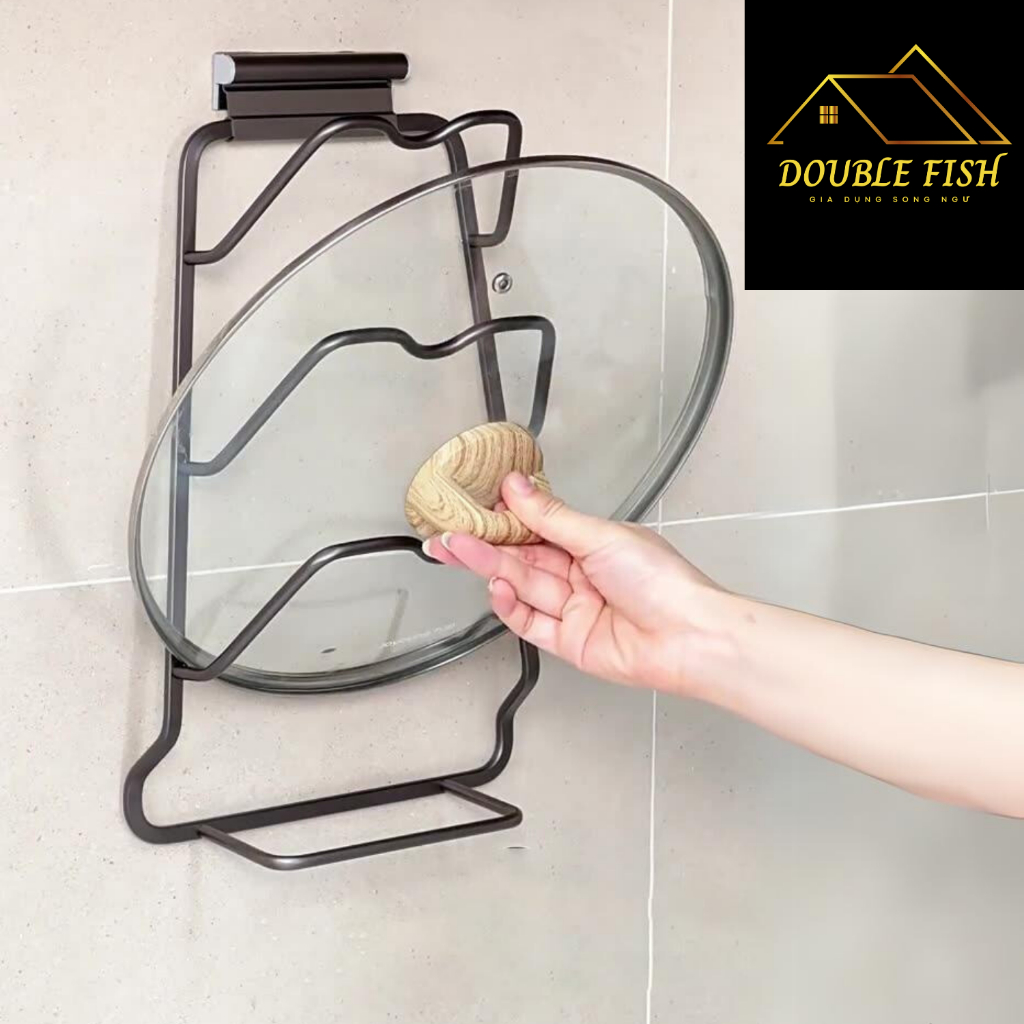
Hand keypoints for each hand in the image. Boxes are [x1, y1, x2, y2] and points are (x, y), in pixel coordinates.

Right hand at [422, 471, 724, 691]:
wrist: (689, 637)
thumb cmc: (662, 581)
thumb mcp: (600, 536)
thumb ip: (551, 516)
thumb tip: (516, 486)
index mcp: (593, 544)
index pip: (538, 528)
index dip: (504, 519)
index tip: (472, 508)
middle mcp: (581, 576)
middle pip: (522, 558)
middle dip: (483, 545)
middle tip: (446, 536)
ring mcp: (574, 610)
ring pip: (522, 587)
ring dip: (491, 569)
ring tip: (459, 551)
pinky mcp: (570, 642)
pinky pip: (531, 623)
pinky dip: (510, 606)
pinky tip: (495, 588)